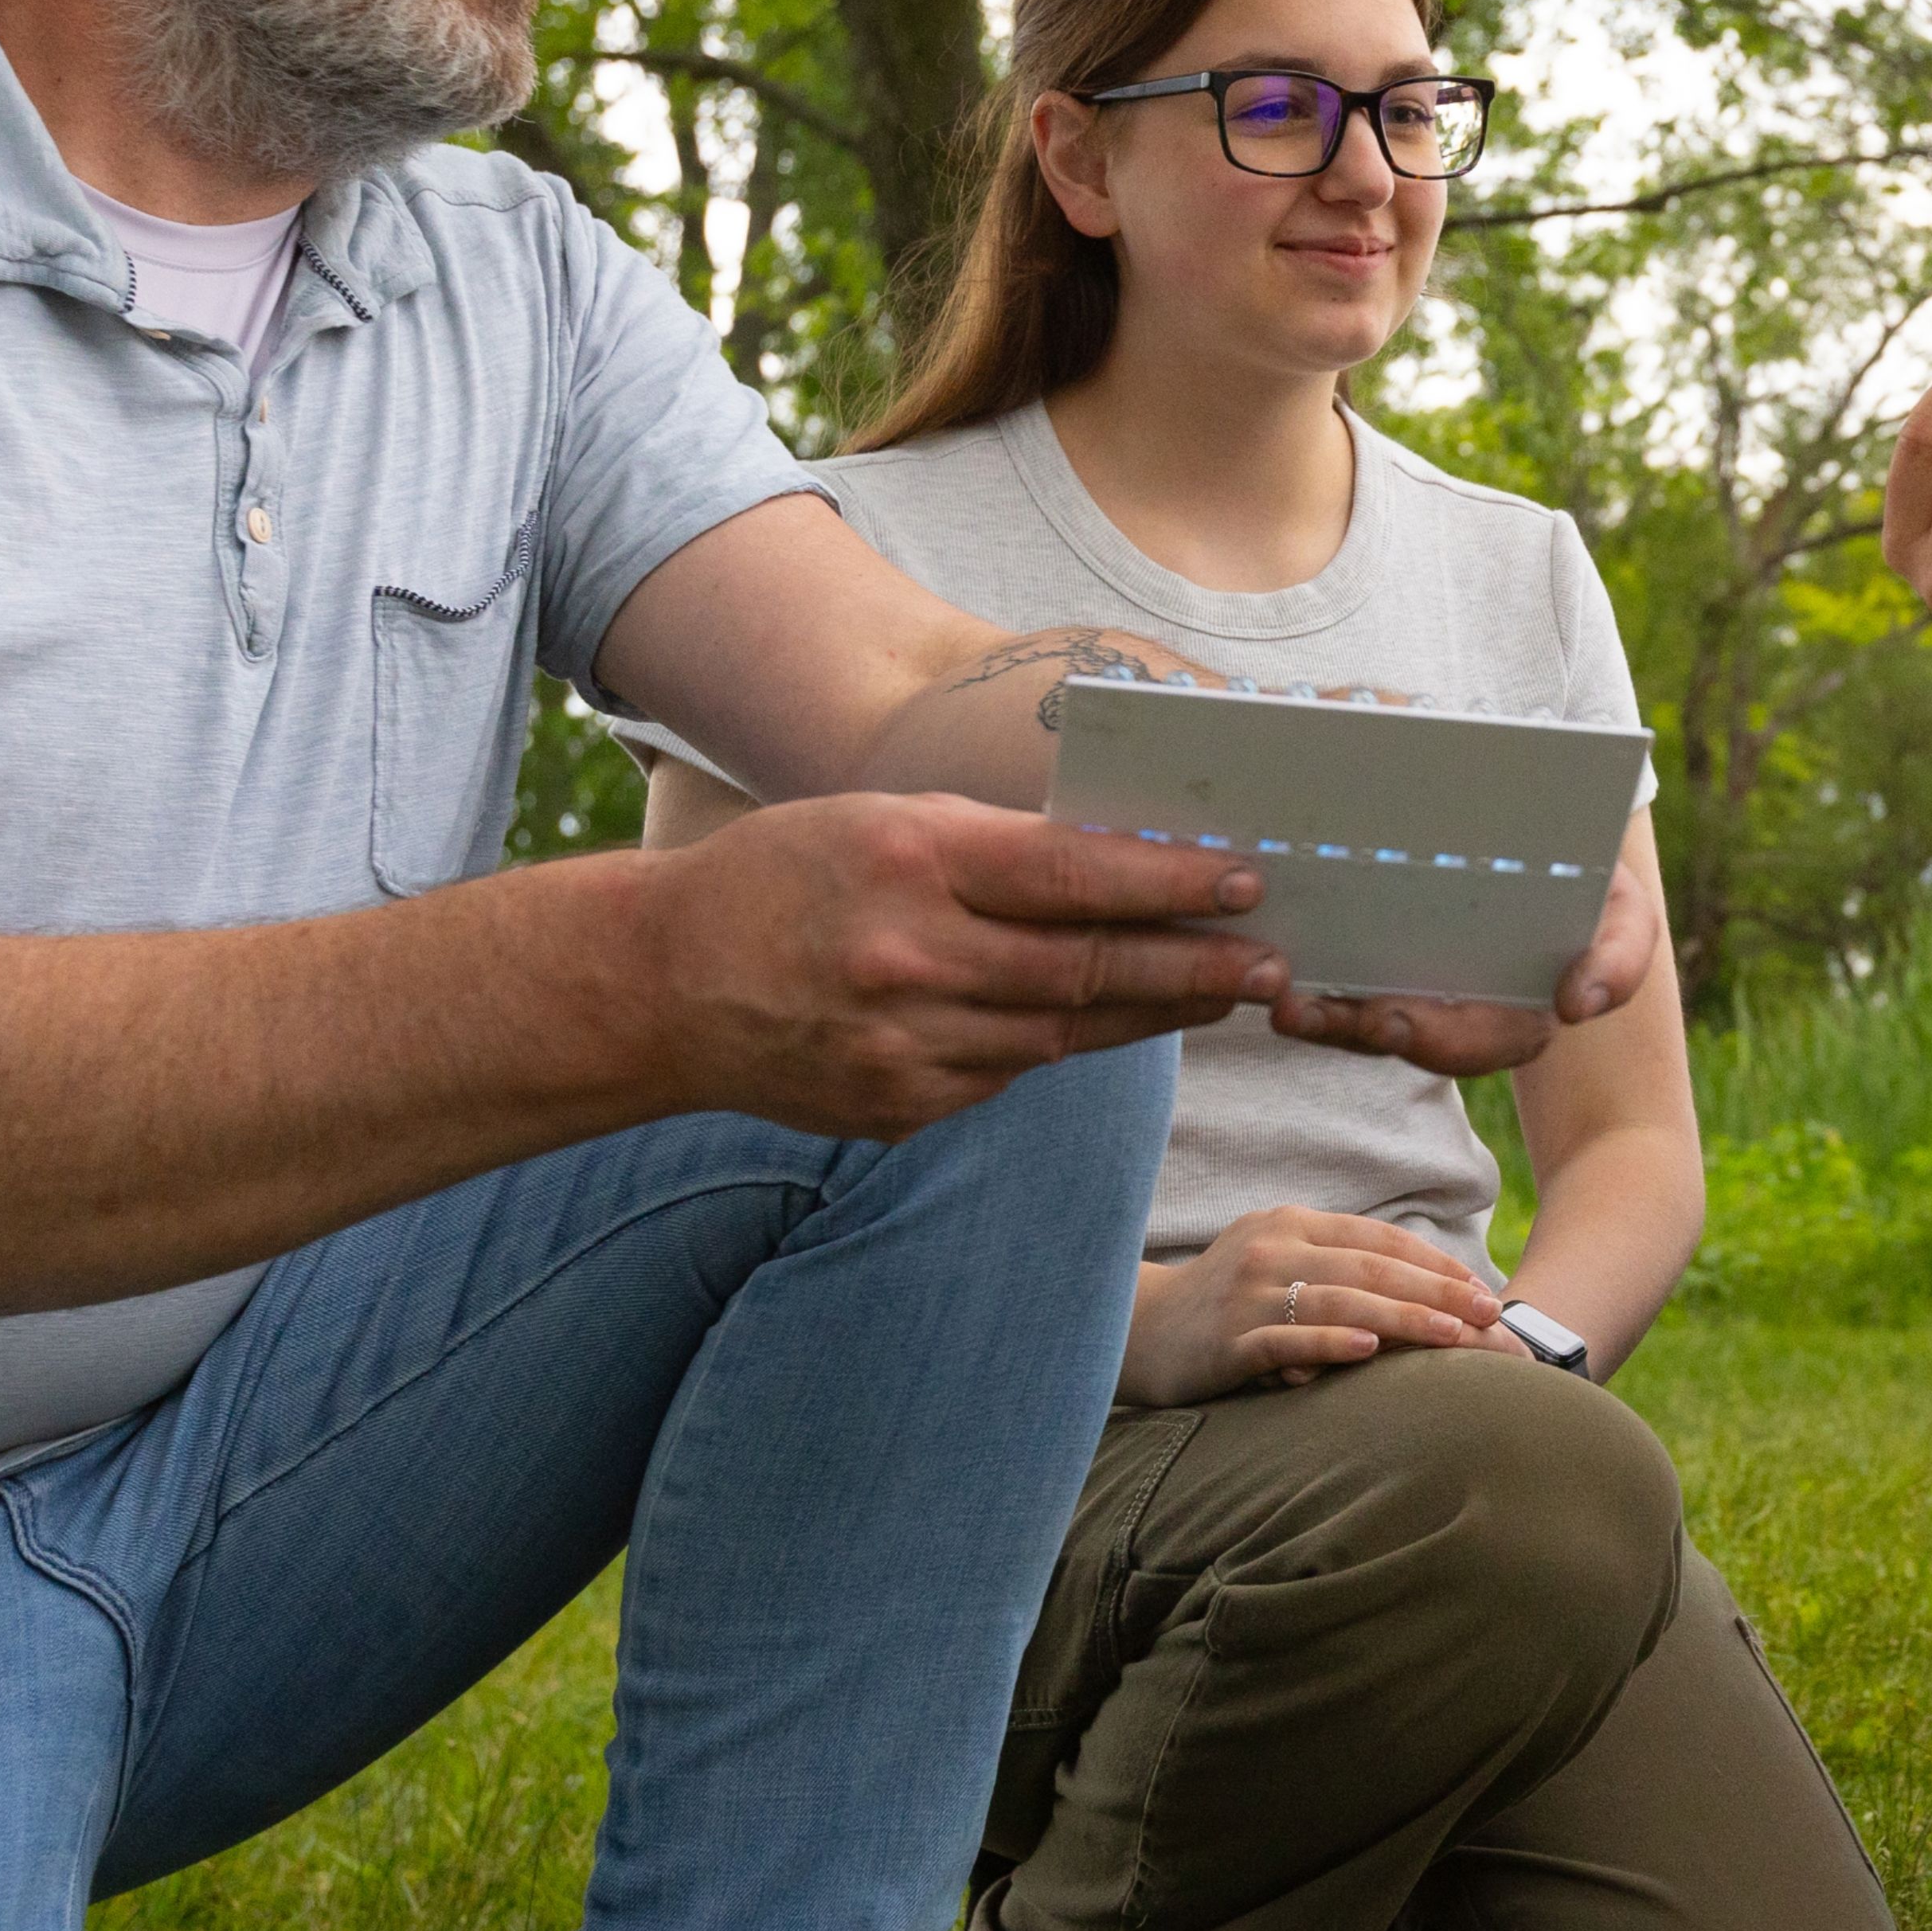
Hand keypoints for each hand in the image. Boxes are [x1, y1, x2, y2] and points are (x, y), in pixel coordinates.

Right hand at [644, 791, 1286, 1137]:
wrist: (661, 984)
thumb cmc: (787, 876)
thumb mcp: (885, 822)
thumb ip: (997, 848)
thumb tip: (1126, 866)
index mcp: (910, 863)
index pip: (1071, 877)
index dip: (1169, 885)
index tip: (1245, 882)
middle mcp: (910, 958)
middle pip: (1085, 970)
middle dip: (1193, 968)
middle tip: (1271, 964)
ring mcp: (903, 1046)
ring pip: (1061, 1036)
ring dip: (1147, 1014)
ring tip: (1216, 992)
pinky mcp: (897, 1108)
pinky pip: (1006, 1076)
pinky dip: (1054, 1047)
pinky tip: (1095, 1023)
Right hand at [1121, 1203, 1511, 1406]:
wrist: (1137, 1328)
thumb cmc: (1224, 1302)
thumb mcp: (1275, 1263)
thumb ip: (1333, 1267)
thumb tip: (1414, 1291)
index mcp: (1292, 1225)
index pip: (1378, 1239)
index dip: (1433, 1262)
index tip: (1479, 1288)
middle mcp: (1273, 1247)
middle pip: (1369, 1268)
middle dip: (1435, 1290)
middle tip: (1486, 1315)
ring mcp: (1248, 1292)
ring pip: (1338, 1302)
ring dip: (1401, 1318)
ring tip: (1451, 1335)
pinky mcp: (1227, 1339)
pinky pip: (1286, 1338)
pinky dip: (1330, 1343)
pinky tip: (1370, 1351)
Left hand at [1269, 805, 1666, 1072]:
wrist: (1562, 844)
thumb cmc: (1597, 892)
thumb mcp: (1627, 919)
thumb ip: (1620, 961)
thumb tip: (1580, 1005)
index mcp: (1515, 1019)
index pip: (1475, 1044)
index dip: (1435, 1039)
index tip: (1394, 1023)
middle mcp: (1459, 1015)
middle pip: (1403, 1036)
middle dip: (1354, 1029)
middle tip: (1303, 1010)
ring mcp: (1415, 989)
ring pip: (1359, 1015)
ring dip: (1318, 1013)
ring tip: (1277, 996)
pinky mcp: (1378, 958)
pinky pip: (1339, 976)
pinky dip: (1309, 971)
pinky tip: (1275, 954)